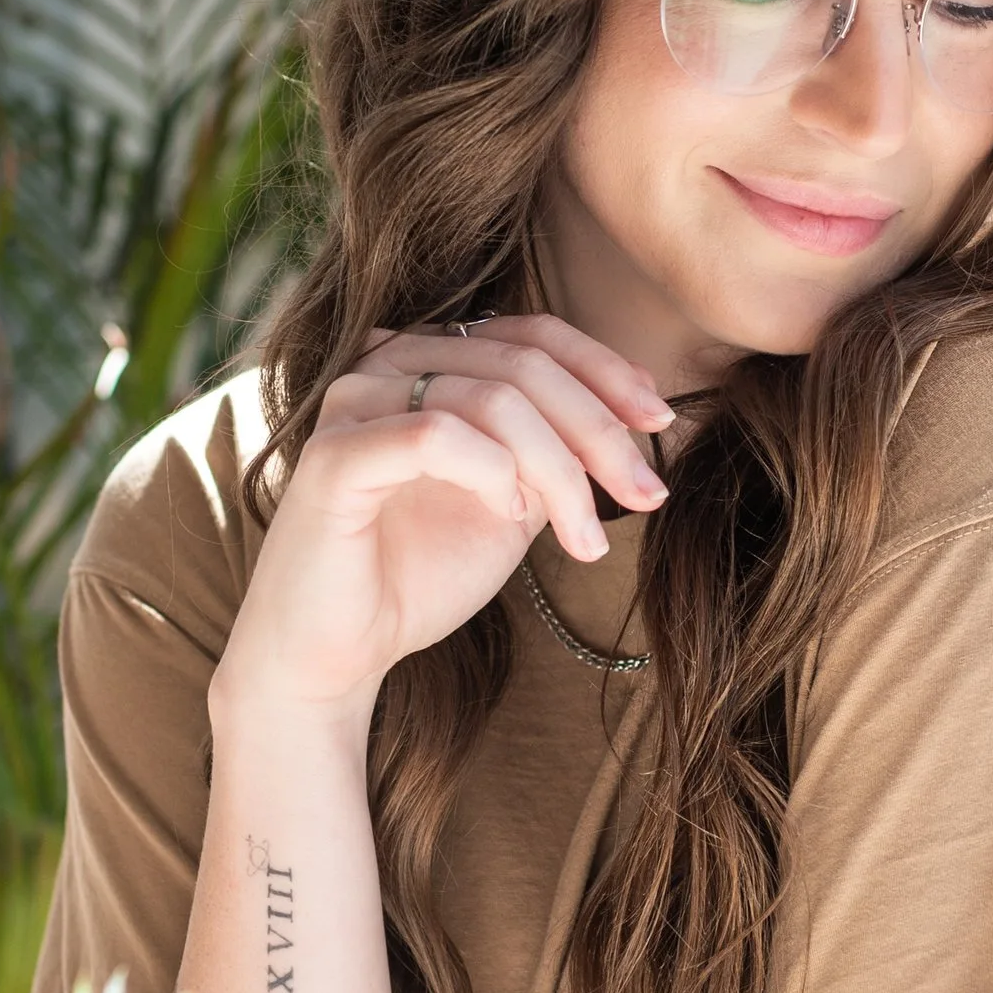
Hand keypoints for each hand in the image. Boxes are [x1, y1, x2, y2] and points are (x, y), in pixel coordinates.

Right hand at [209, 317, 672, 733]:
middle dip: (599, 432)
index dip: (605, 370)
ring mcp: (354, 403)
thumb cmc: (415, 578)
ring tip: (583, 540)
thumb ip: (556, 451)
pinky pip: (435, 436)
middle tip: (645, 497)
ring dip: (559, 472)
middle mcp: (385, 364)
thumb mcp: (513, 504)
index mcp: (428, 362)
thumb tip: (637, 413)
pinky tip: (511, 518)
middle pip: (524, 364)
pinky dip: (493, 474)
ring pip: (491, 400)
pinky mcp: (332, 456)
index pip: (532, 335)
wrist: (334, 656)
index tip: (660, 420)